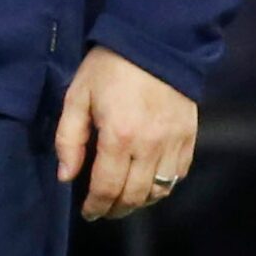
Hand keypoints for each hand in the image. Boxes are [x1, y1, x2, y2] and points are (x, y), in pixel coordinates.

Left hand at [54, 44, 195, 221]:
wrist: (154, 43)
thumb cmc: (108, 68)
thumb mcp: (77, 96)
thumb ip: (69, 139)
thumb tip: (66, 176)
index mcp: (119, 137)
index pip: (107, 187)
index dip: (96, 205)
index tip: (88, 212)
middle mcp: (150, 147)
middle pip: (135, 195)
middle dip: (116, 209)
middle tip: (102, 211)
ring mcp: (174, 144)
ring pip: (160, 190)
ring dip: (140, 202)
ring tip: (123, 201)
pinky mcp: (190, 138)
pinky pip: (178, 175)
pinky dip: (163, 186)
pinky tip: (148, 183)